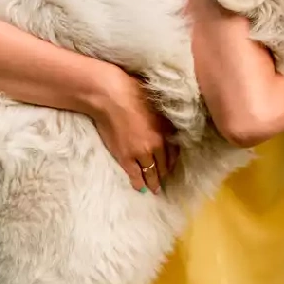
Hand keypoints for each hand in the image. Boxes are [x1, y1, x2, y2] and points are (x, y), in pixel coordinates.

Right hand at [90, 67, 176, 192]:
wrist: (110, 97)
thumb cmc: (134, 95)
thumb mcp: (157, 108)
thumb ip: (164, 122)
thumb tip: (170, 130)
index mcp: (165, 132)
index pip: (174, 154)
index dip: (172, 162)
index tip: (170, 166)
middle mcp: (156, 146)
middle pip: (164, 165)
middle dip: (164, 173)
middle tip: (164, 180)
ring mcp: (140, 154)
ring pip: (151, 173)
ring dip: (154, 182)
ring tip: (155, 189)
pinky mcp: (125, 157)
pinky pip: (135, 175)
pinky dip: (139, 183)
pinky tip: (141, 188)